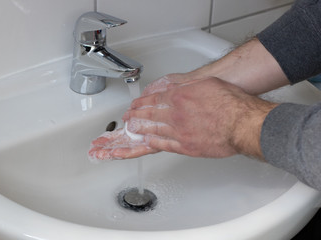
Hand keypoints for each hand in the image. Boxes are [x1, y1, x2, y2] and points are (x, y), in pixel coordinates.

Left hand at [123, 77, 277, 158]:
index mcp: (179, 98)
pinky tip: (147, 141)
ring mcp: (180, 132)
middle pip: (150, 115)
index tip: (134, 105)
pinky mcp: (187, 147)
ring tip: (132, 129)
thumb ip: (186, 87)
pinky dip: (154, 143)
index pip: (154, 100)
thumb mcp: (206, 84)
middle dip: (136, 116)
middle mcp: (176, 115)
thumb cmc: (231, 103)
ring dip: (141, 129)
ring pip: (154, 130)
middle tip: (127, 117)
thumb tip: (174, 88)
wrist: (243, 123)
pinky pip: (165, 145)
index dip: (141, 103)